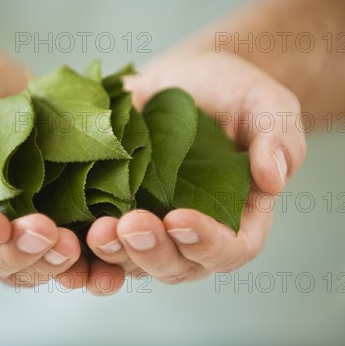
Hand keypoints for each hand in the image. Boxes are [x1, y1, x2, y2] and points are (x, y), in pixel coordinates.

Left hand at [84, 51, 306, 289]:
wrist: (185, 81)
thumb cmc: (232, 92)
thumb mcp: (264, 104)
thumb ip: (279, 137)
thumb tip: (275, 177)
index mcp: (239, 217)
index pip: (231, 248)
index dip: (207, 243)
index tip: (180, 218)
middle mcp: (193, 233)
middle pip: (177, 264)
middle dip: (152, 251)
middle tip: (130, 226)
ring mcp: (153, 226)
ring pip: (134, 260)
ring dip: (114, 254)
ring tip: (96, 231)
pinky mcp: (117, 212)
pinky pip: (100, 242)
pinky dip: (84, 251)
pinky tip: (65, 240)